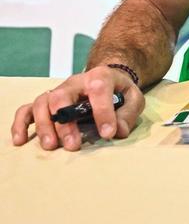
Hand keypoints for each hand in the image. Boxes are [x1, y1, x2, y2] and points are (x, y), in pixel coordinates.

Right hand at [11, 66, 144, 150]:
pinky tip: (20, 140)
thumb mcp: (133, 98)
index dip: (103, 112)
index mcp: (99, 76)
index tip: (108, 133)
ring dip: (44, 126)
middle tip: (73, 146)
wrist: (106, 79)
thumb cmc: (119, 91)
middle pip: (61, 97)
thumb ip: (128, 114)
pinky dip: (21, 124)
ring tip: (51, 146)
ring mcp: (58, 91)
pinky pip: (26, 109)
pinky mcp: (46, 102)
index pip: (98, 89)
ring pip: (42, 103)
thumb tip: (117, 131)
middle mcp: (74, 82)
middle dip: (65, 124)